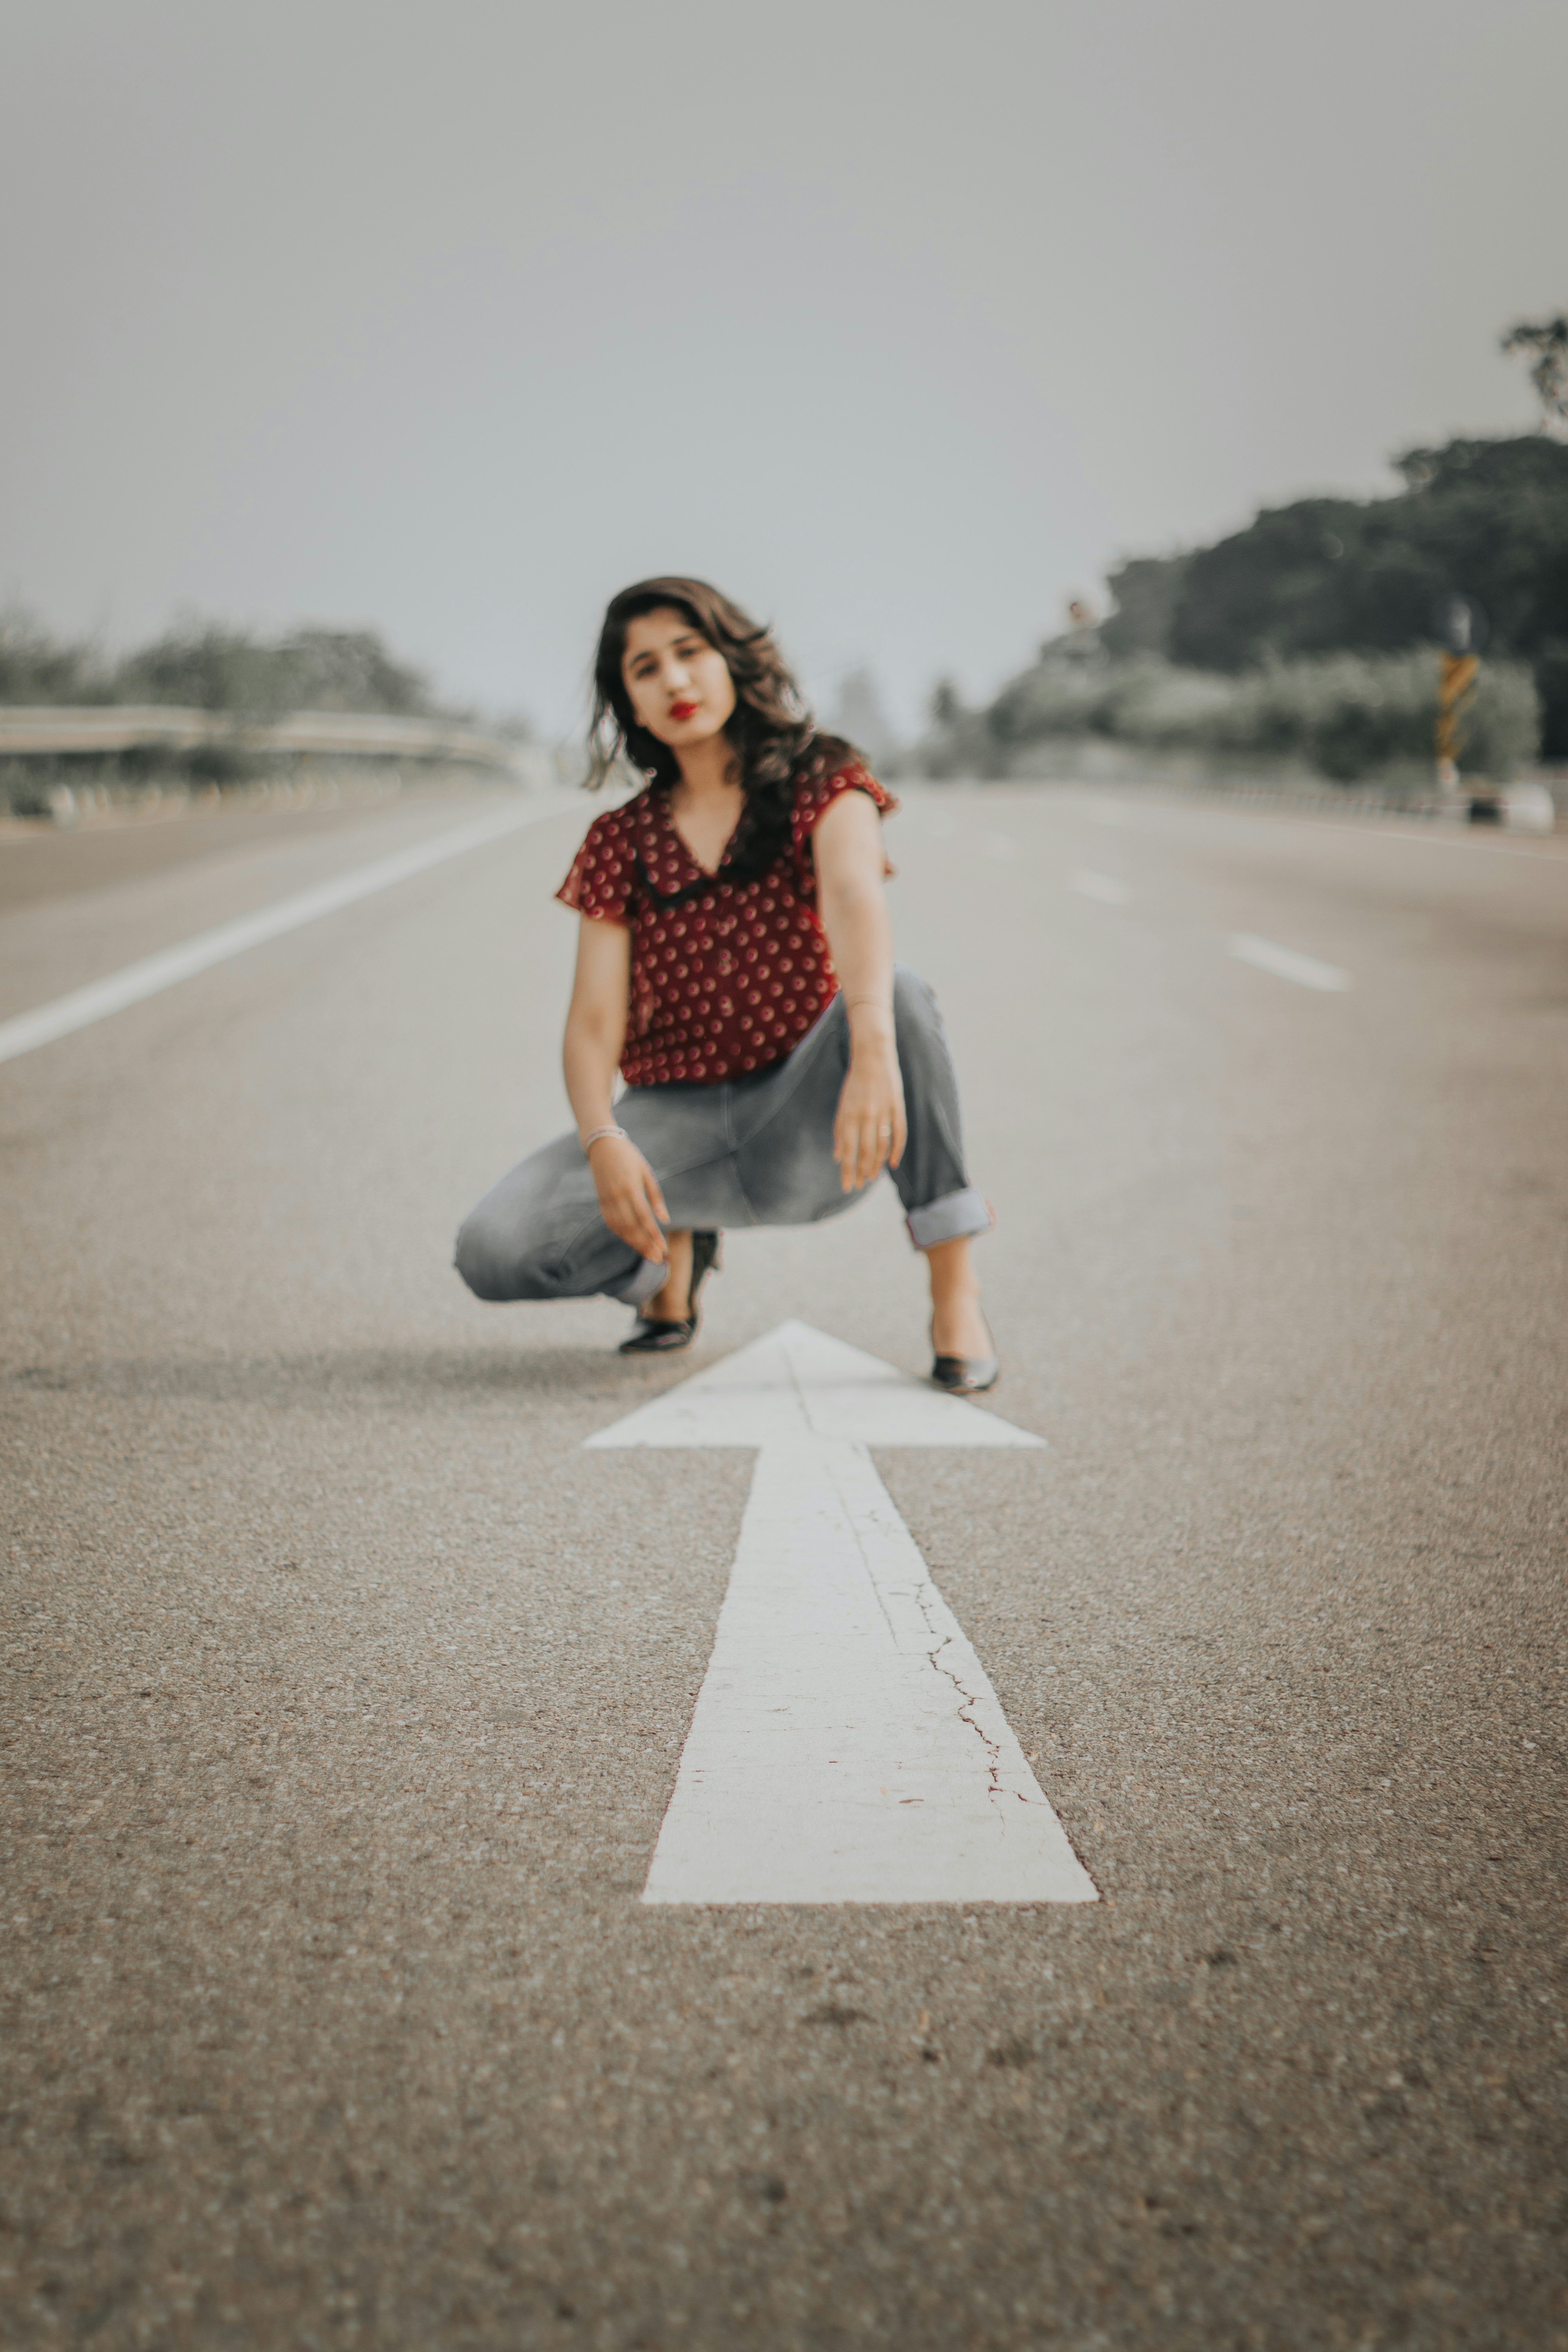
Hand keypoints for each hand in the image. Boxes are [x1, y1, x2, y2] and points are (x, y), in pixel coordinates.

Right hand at [588, 1135, 668, 1261]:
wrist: (602, 1146)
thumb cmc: (629, 1157)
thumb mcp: (647, 1172)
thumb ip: (656, 1197)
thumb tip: (665, 1220)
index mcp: (631, 1188)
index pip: (644, 1218)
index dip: (654, 1236)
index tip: (664, 1249)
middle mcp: (617, 1197)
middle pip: (632, 1228)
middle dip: (645, 1246)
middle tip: (658, 1260)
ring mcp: (607, 1200)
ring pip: (620, 1229)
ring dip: (634, 1244)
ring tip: (648, 1255)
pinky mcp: (601, 1202)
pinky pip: (611, 1223)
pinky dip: (622, 1235)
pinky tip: (632, 1242)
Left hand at [833, 1045, 906, 1192]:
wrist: (873, 1056)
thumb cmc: (855, 1084)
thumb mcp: (842, 1105)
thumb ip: (840, 1131)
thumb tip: (838, 1157)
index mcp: (849, 1114)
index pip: (848, 1150)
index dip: (848, 1170)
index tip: (847, 1186)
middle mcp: (866, 1115)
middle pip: (864, 1151)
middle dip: (861, 1172)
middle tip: (859, 1185)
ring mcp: (883, 1111)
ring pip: (882, 1145)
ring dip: (877, 1164)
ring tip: (872, 1177)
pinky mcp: (897, 1107)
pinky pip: (899, 1133)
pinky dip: (897, 1149)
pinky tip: (893, 1163)